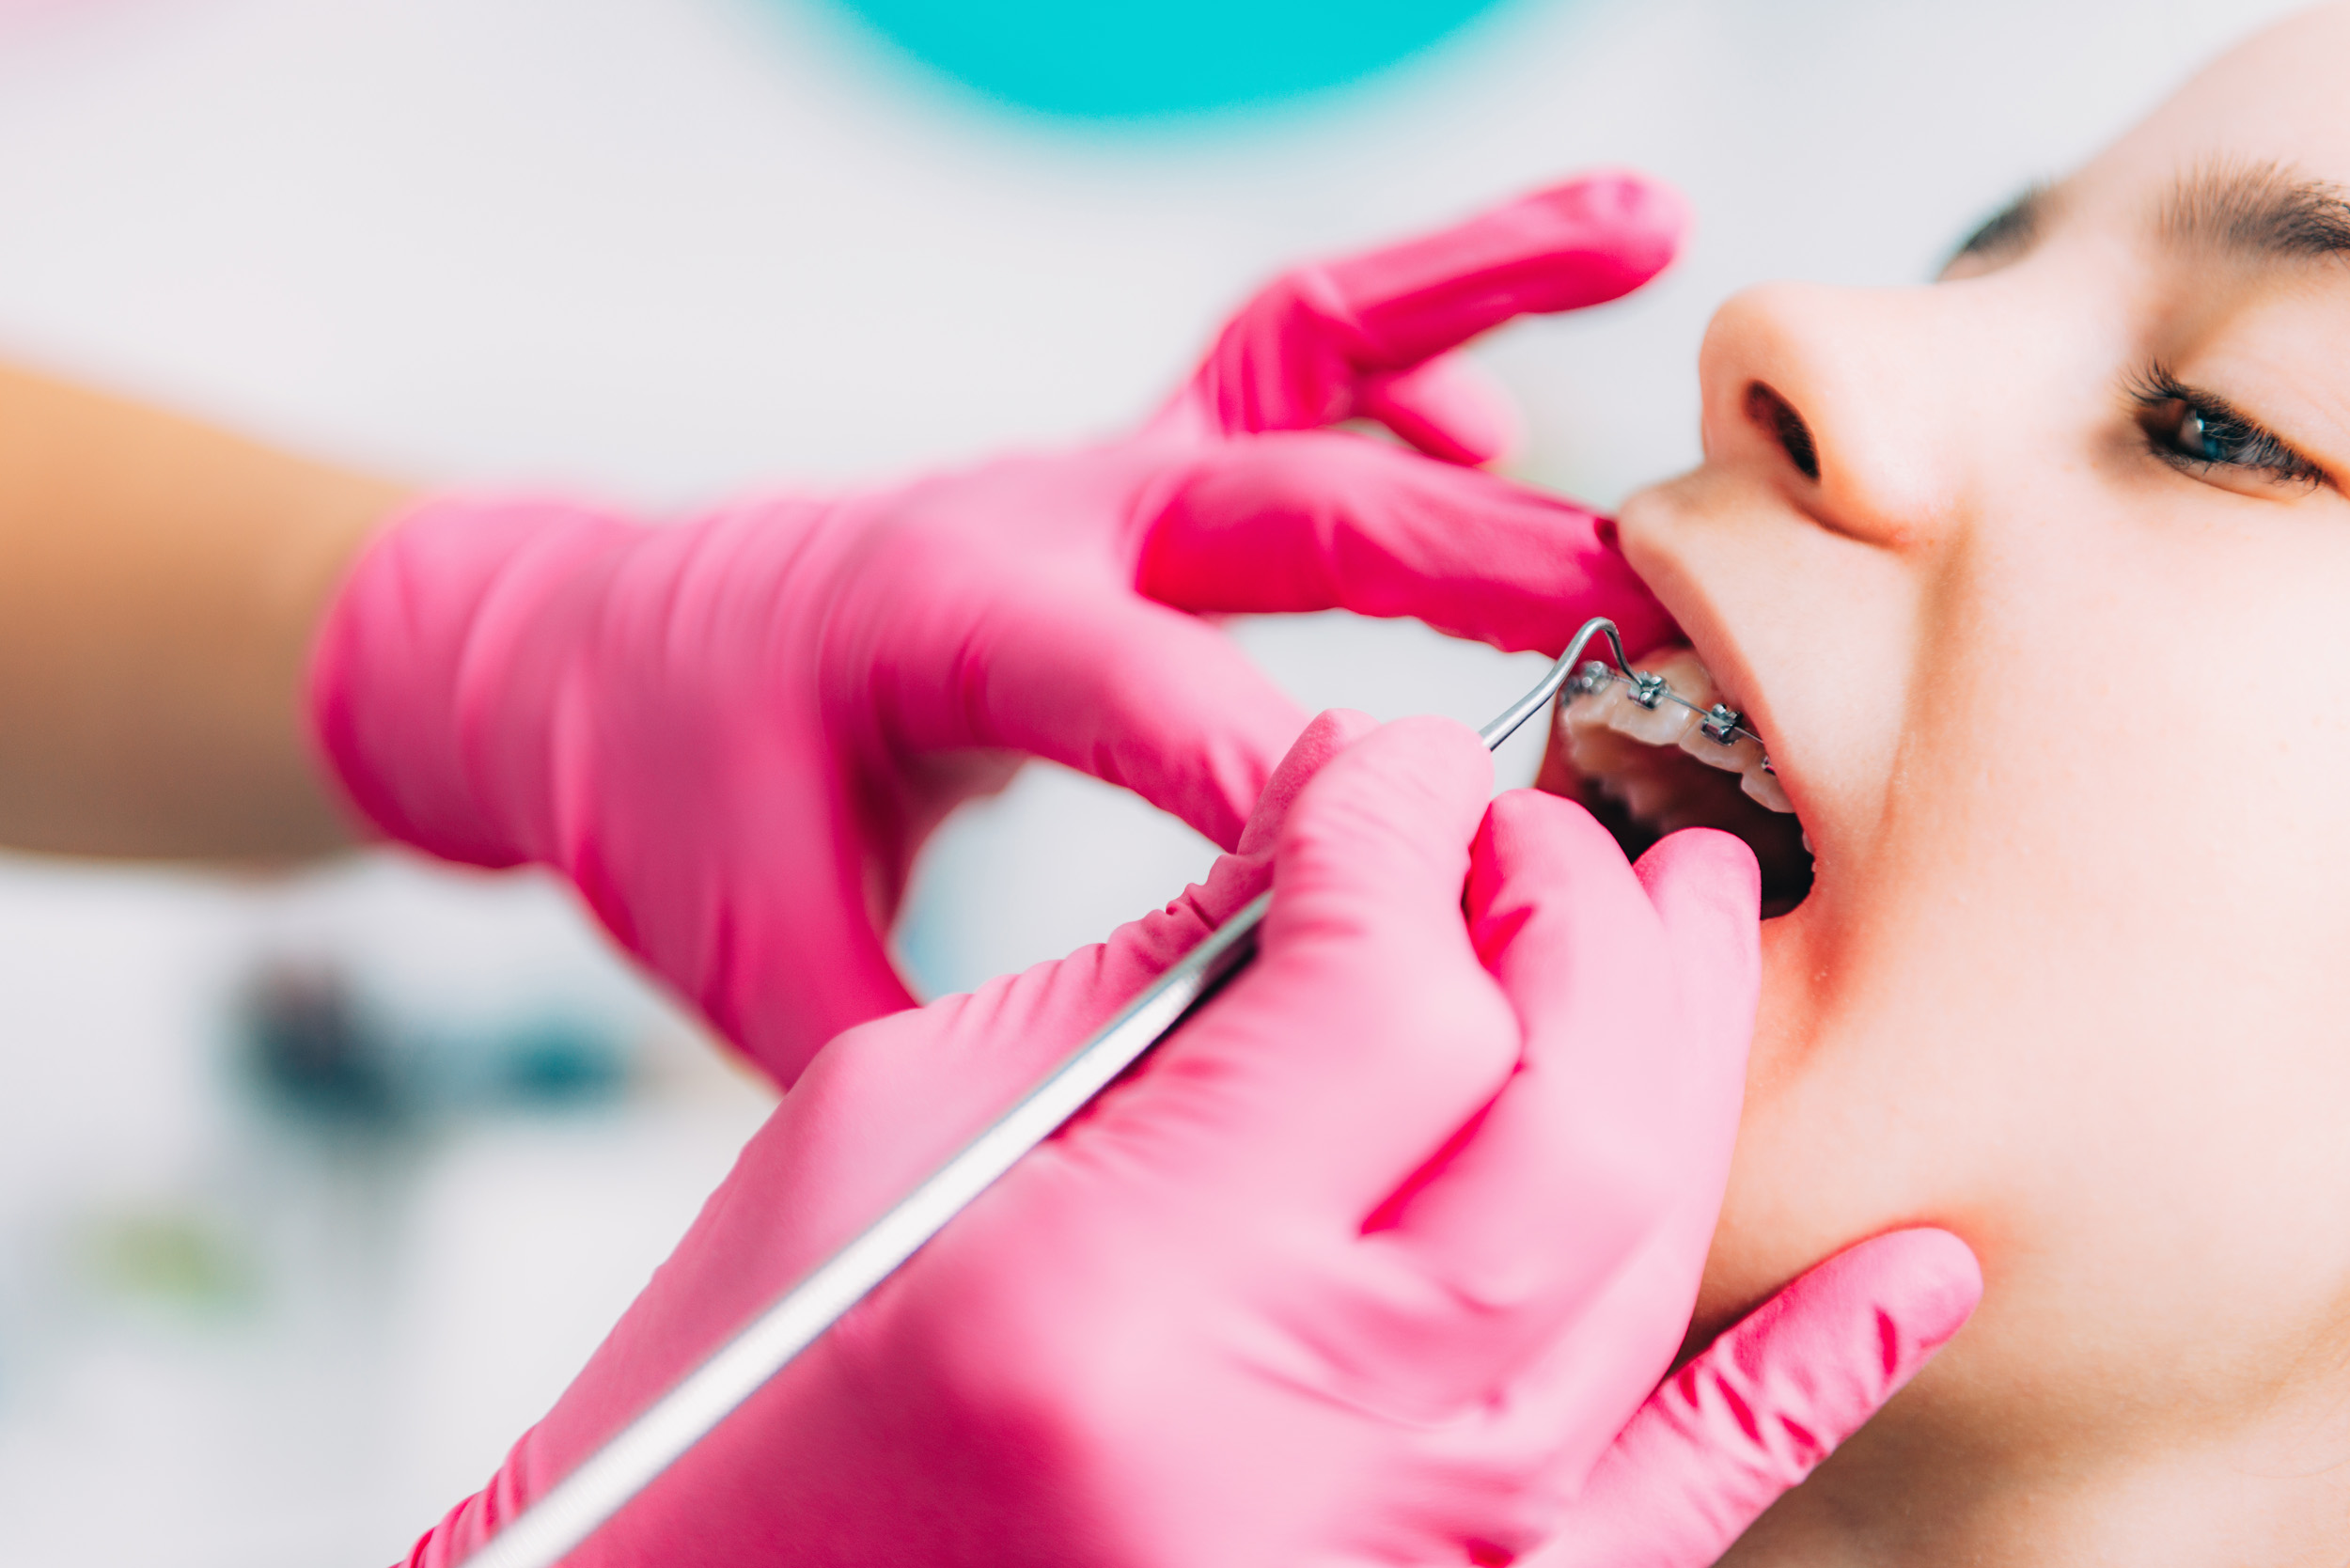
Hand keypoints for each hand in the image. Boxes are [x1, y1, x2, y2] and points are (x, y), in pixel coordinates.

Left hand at [307, 174, 1683, 1087]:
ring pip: (1305, 349)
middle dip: (1471, 558)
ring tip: (1652, 230)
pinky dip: (1417, 348)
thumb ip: (902, 1048)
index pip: (1137, 686)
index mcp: (936, 618)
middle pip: (1281, 500)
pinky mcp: (1128, 478)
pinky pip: (1289, 371)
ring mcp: (1096, 476)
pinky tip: (1509, 396)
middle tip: (1647, 607)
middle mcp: (1040, 513)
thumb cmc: (666, 784)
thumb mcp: (746, 946)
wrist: (594, 646)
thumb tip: (1068, 1162)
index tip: (1428, 855)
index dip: (1279, 767)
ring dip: (1481, 286)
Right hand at [398, 714, 1975, 1566]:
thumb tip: (1342, 849)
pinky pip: (1674, 1507)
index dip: (1400, 829)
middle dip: (1574, 919)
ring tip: (1686, 918)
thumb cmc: (747, 1384)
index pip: (1386, 987)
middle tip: (1532, 826)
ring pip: (1637, 1263)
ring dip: (1684, 1062)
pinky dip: (1802, 1383)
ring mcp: (1379, 1555)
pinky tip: (1906, 1274)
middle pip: (1569, 1113)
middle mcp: (1284, 1444)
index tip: (1379, 769)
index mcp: (1105, 1293)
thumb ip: (1158, 974)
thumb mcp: (900, 1122)